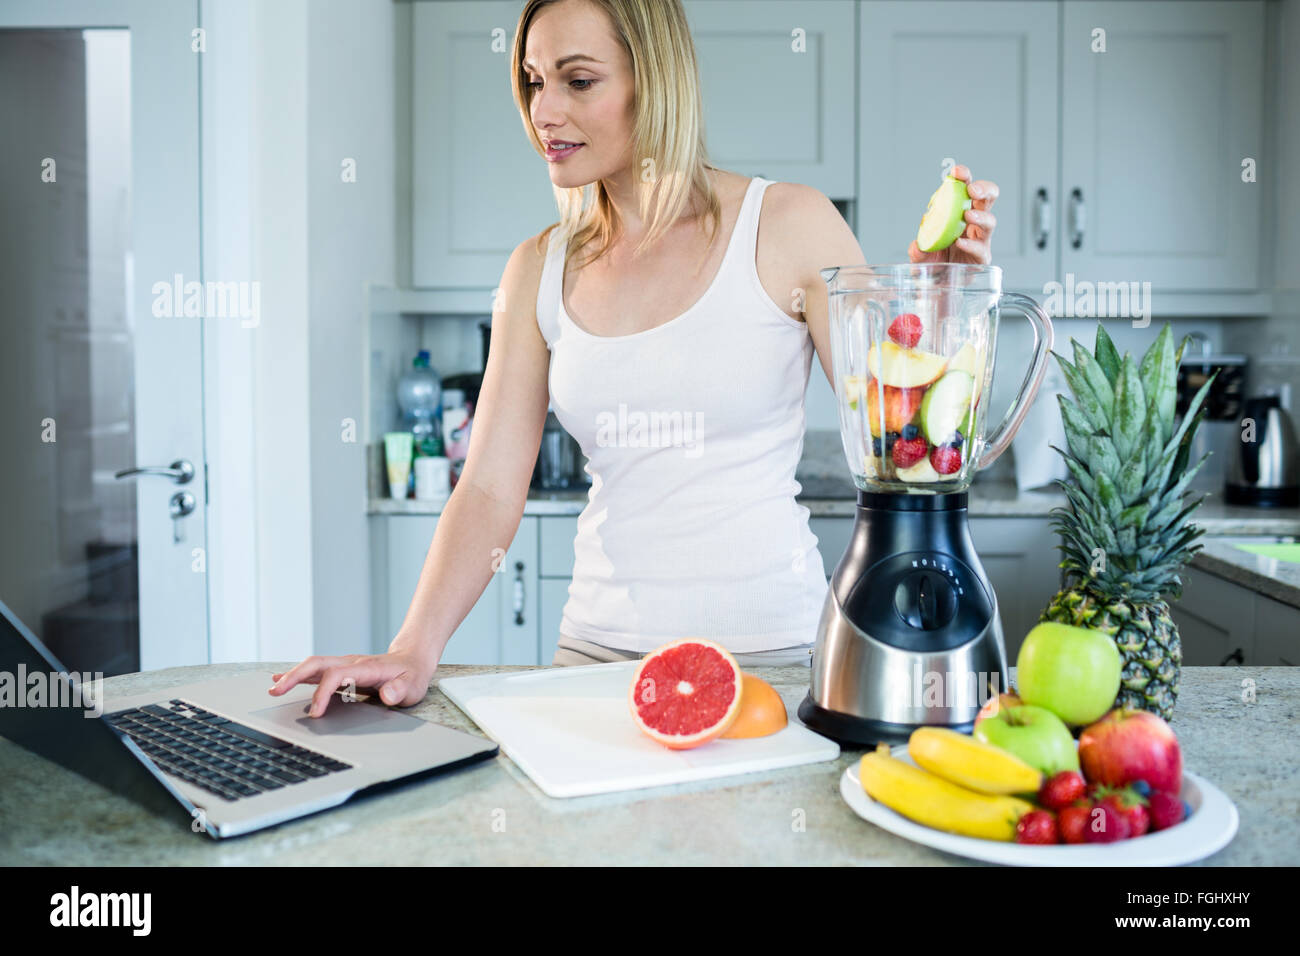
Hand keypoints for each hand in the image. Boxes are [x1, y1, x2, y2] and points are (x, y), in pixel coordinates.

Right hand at [269, 647, 436, 717]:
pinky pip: (317, 670)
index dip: (323, 693)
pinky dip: (298, 675)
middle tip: (276, 692)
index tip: (316, 713)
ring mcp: (345, 664)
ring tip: (273, 689)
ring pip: (314, 665)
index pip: (337, 675)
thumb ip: (400, 690)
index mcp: (366, 667)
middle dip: (295, 677)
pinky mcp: (342, 669)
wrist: (413, 659)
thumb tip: (387, 695)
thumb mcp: (413, 685)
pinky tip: (282, 681)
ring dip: (292, 675)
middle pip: (318, 664)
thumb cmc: (412, 675)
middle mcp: (352, 663)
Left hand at [908, 164, 998, 264]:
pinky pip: (981, 249)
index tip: (957, 172)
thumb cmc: (932, 263)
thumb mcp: (919, 255)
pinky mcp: (981, 258)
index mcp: (959, 212)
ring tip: (967, 216)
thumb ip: (917, 249)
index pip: (966, 189)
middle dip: (983, 190)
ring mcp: (980, 240)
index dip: (964, 177)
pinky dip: (971, 245)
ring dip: (980, 216)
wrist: (937, 287)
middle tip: (972, 190)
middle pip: (988, 199)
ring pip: (990, 222)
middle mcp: (973, 224)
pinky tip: (961, 243)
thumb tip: (917, 245)